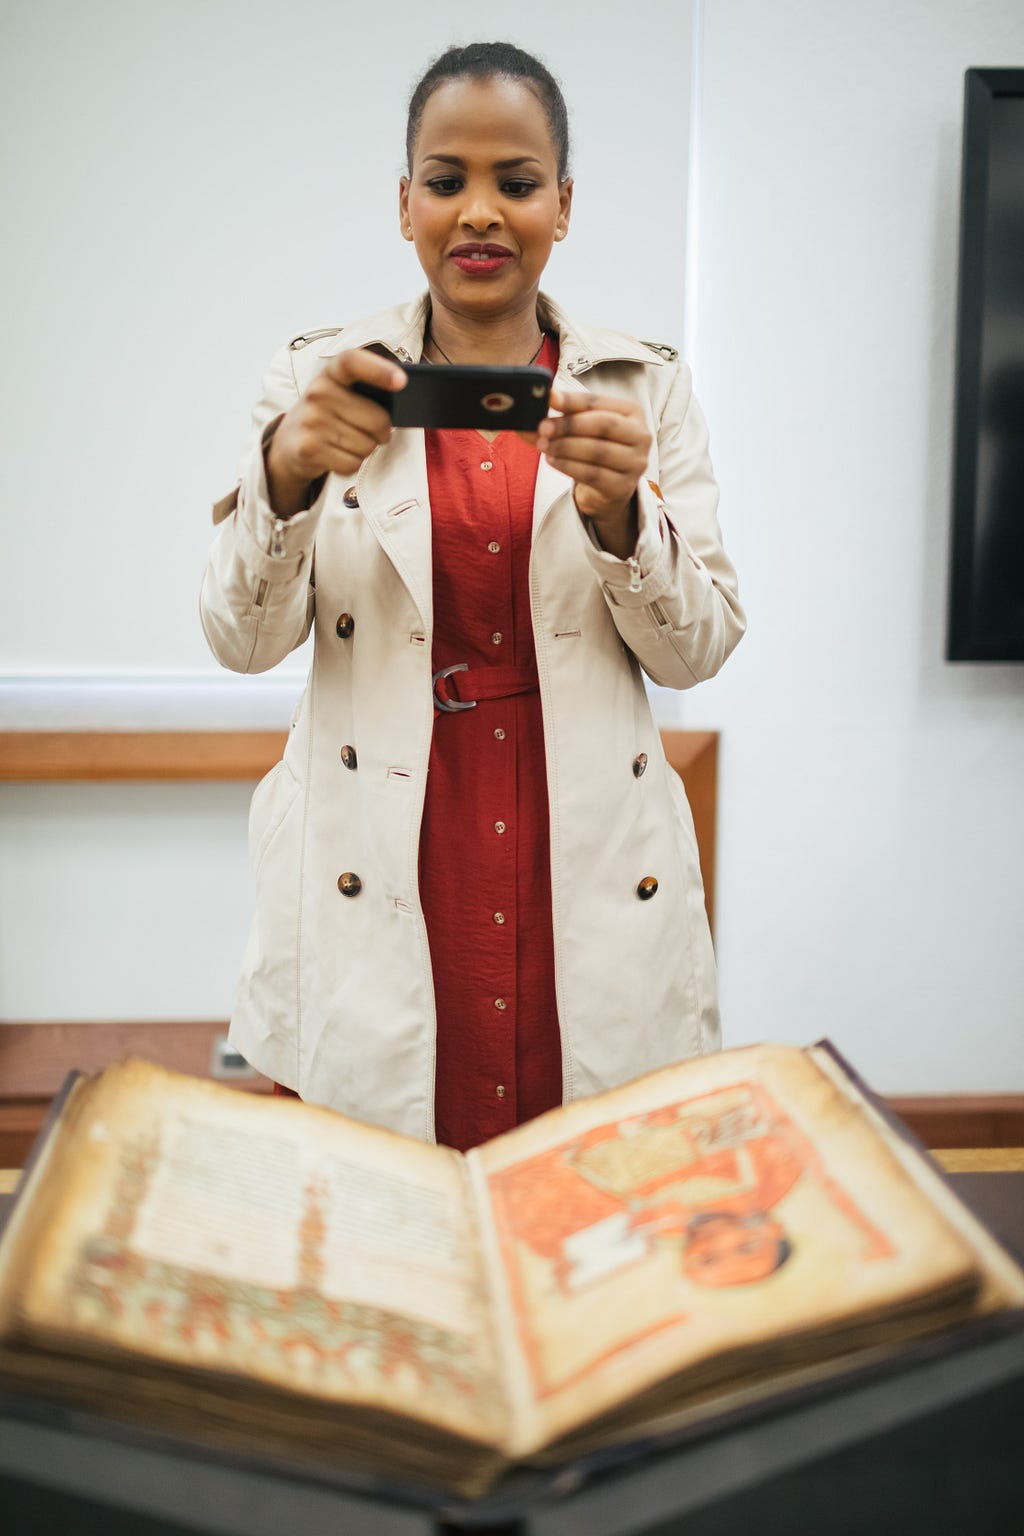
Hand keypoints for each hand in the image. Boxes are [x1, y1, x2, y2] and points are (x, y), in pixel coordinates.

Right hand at [266, 348, 406, 516]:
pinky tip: (337, 454)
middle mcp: (318, 392)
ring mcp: (311, 421)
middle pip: (377, 419)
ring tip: (347, 441)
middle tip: (373, 430)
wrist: (290, 440)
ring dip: (365, 449)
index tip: (401, 381)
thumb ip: (366, 389)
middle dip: (383, 431)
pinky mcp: (309, 448)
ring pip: (366, 445)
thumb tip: (401, 400)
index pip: (352, 362)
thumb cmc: (329, 413)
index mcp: (331, 372)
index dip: (378, 369)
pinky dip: (351, 463)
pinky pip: (352, 463)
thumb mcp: (340, 391)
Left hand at [535, 388, 651, 550]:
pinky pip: (592, 474)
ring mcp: (634, 464)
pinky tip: (552, 461)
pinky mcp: (622, 487)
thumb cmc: (596, 451)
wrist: (608, 491)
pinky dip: (568, 466)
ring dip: (565, 447)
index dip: (572, 400)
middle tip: (543, 427)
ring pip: (598, 451)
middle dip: (570, 425)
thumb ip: (562, 415)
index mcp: (632, 412)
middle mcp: (640, 436)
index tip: (549, 398)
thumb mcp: (583, 429)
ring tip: (544, 446)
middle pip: (604, 425)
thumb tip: (534, 404)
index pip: (599, 402)